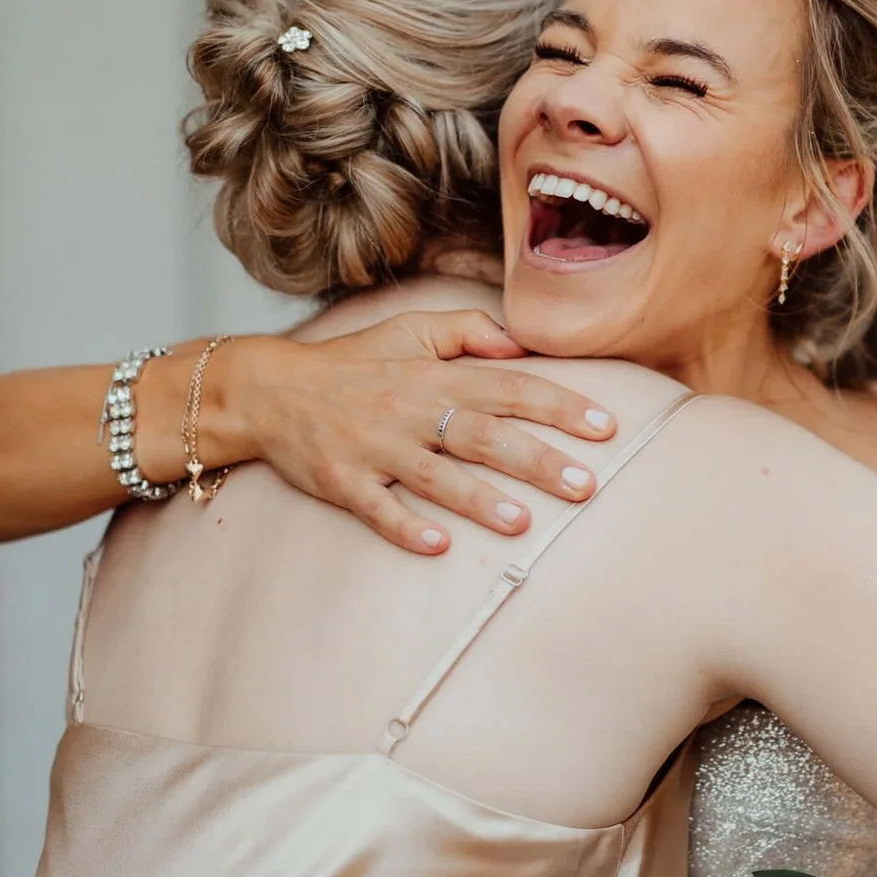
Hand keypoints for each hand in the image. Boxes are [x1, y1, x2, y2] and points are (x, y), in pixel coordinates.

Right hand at [216, 312, 617, 553]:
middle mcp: (412, 410)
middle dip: (538, 461)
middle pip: (485, 435)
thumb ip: (469, 330)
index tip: (606, 427)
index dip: (560, 406)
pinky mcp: (343, 481)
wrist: (270, 390)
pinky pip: (377, 508)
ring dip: (480, 501)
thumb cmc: (354, 363)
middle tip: (587, 485)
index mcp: (436, 375)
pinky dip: (405, 528)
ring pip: (436, 476)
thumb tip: (522, 343)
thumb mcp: (410, 329)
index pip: (511, 387)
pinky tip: (438, 547)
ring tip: (523, 524)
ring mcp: (377, 448)